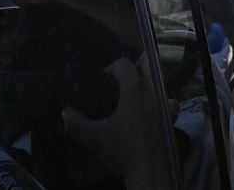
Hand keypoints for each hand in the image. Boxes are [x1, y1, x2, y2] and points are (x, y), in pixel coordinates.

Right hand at [63, 57, 170, 189]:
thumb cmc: (123, 149)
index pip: (124, 64)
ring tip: (124, 93)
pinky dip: (149, 95)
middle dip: (132, 65)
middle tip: (117, 79)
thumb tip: (64, 112)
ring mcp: (164, 101)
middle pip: (146, 63)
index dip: (110, 67)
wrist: (150, 170)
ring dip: (142, 80)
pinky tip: (136, 110)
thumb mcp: (95, 137)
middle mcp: (152, 89)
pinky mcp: (168, 114)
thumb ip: (76, 123)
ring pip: (155, 79)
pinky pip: (160, 95)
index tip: (101, 79)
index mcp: (135, 88)